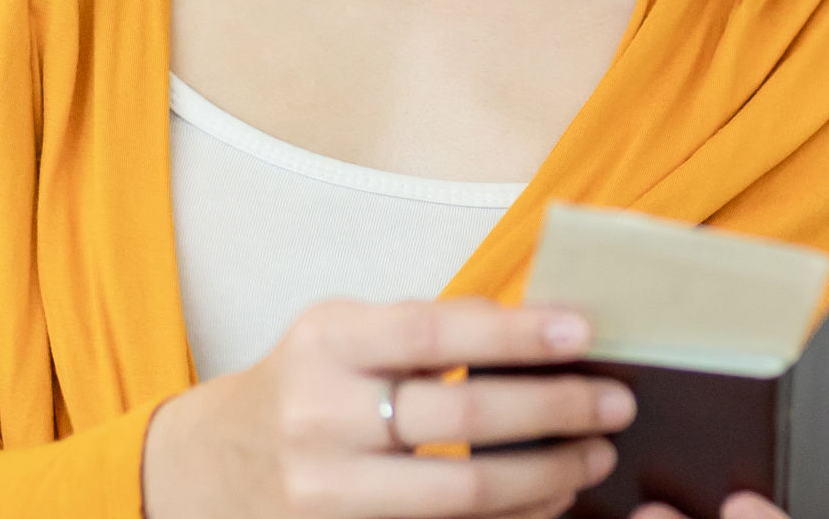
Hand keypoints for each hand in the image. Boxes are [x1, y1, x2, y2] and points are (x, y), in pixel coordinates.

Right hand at [144, 297, 641, 518]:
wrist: (212, 469)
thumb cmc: (308, 387)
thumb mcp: (346, 336)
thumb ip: (429, 330)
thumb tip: (548, 328)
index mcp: (328, 343)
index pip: (439, 331)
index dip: (519, 333)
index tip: (586, 332)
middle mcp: (320, 418)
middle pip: (463, 416)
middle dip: (556, 409)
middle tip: (616, 403)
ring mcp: (327, 492)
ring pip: (462, 491)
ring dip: (546, 475)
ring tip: (594, 456)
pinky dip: (510, 517)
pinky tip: (548, 499)